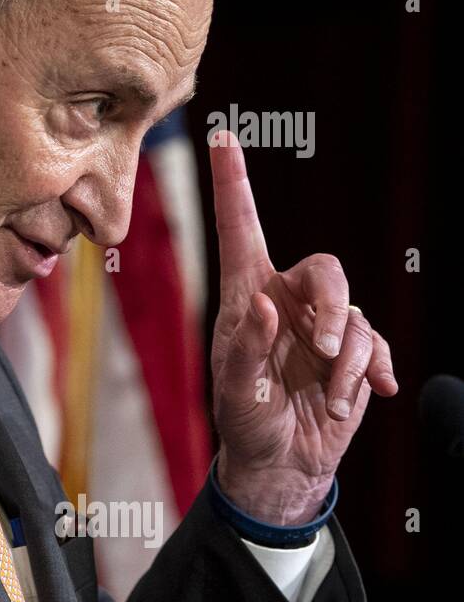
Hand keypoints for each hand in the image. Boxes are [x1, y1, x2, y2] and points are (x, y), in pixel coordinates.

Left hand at [208, 131, 397, 525]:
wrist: (281, 463)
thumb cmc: (245, 422)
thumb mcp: (236, 389)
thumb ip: (246, 346)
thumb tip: (265, 303)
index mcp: (246, 296)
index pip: (240, 229)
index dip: (233, 183)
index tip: (224, 137)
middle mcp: (286, 301)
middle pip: (326, 269)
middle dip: (333, 308)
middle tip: (326, 351)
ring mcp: (324, 327)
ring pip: (356, 314)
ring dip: (350, 359)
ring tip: (332, 398)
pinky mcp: (354, 353)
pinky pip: (377, 346)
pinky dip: (372, 374)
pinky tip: (364, 399)